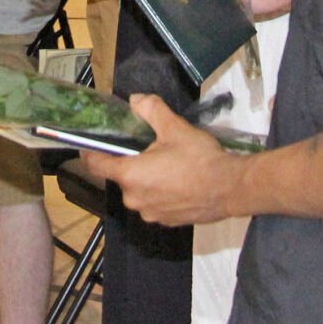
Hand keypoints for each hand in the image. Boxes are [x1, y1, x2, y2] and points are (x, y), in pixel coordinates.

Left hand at [81, 95, 248, 226]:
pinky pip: (155, 204)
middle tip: (151, 148)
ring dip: (147, 179)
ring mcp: (150, 214)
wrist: (231, 189)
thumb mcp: (175, 127)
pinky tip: (180, 183)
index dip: (91, 152)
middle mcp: (134, 199)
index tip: (91, 143)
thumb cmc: (200, 159)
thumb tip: (135, 100)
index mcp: (130, 175)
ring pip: (139, 191)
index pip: (95, 165)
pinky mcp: (166, 222)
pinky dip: (161, 193)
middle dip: (132, 163)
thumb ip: (151, 110)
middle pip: (121, 177)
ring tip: (170, 166)